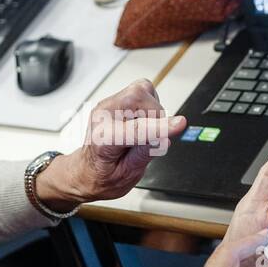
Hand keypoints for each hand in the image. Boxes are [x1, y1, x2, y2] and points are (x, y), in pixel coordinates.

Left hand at [36, 79, 186, 209]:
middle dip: (156, 118)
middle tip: (151, 139)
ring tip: (142, 133)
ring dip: (152, 112)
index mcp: (103, 140)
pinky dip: (149, 105)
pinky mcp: (116, 99)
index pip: (136, 130)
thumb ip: (146, 153)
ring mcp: (108, 105)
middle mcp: (103, 116)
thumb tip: (165, 137)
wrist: (87, 170)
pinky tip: (141, 122)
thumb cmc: (104, 175)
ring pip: (142, 91)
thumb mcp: (127, 175)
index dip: (160, 127)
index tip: (180, 124)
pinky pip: (141, 90)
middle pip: (139, 99)